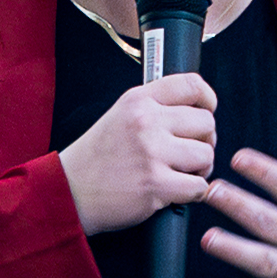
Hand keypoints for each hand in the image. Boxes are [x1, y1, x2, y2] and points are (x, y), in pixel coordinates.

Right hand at [56, 73, 216, 236]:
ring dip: (200, 169)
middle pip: (206, 123)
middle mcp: (146, 122)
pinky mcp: (155, 184)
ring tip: (181, 173)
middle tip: (189, 153)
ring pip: (206, 155)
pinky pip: (198, 186)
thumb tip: (194, 110)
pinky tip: (175, 191)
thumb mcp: (119, 116)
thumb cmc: (95, 159)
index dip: (208, 99)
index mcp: (138, 101)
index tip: (208, 110)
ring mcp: (151, 153)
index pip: (192, 85)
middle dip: (204, 141)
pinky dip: (192, 192)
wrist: (69, 191)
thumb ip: (153, 107)